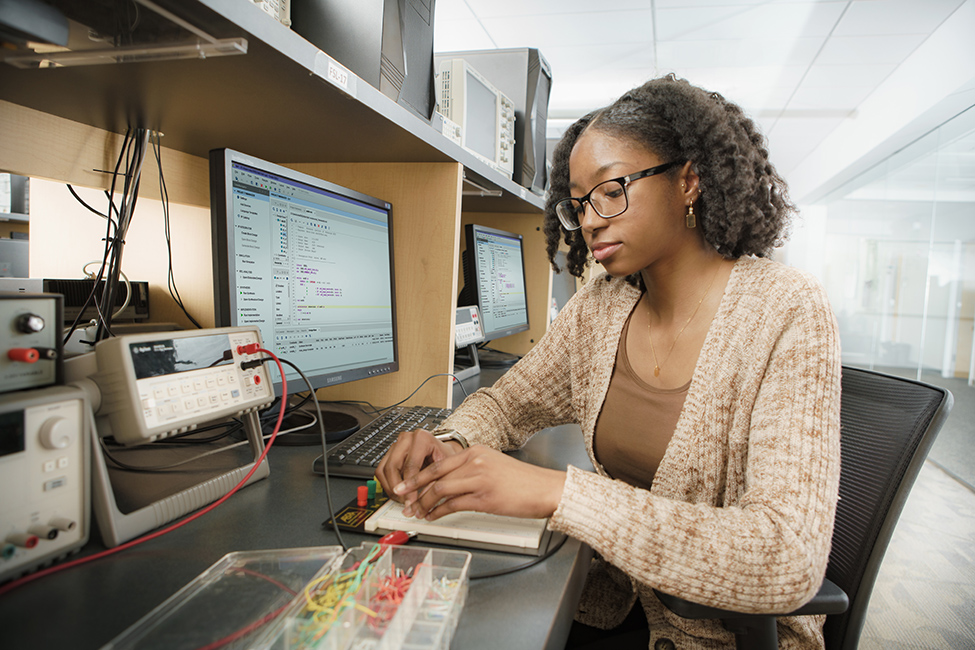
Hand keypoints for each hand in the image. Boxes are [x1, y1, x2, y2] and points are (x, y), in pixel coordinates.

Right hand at [375, 428, 461, 506]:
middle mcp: (406, 438)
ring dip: (391, 488)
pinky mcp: (389, 454)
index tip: (412, 502)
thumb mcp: (445, 469)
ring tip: (403, 500)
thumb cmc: (446, 459)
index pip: (410, 466)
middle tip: (405, 503)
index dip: (410, 488)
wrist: (443, 453)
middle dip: (398, 489)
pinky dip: (387, 485)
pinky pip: (381, 471)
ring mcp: (396, 445)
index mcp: (421, 438)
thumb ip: (433, 484)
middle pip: (392, 467)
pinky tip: (399, 493)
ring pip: (383, 470)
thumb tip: (421, 501)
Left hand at [390, 446, 565, 520]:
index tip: (406, 484)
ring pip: (441, 490)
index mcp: (476, 451)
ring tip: (418, 512)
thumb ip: (472, 469)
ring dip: (425, 503)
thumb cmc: (522, 481)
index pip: (439, 463)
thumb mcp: (493, 465)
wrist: (545, 489)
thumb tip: (448, 482)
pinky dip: (439, 512)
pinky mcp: (485, 498)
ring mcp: (480, 479)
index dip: (419, 475)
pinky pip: (453, 505)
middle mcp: (476, 461)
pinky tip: (434, 516)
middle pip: (435, 474)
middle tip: (402, 498)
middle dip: (414, 488)